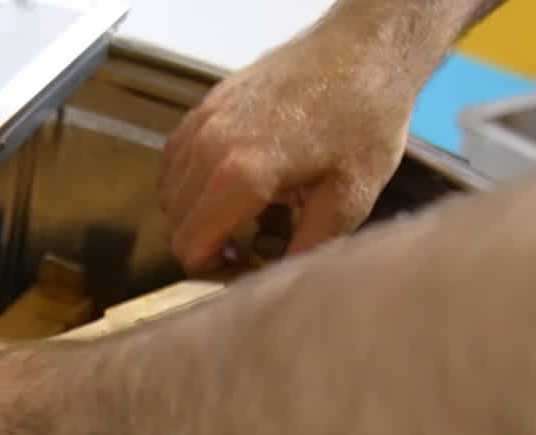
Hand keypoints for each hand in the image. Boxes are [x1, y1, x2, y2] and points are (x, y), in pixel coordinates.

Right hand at [160, 28, 415, 271]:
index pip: (190, 247)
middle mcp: (209, 148)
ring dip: (195, 214)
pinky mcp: (205, 106)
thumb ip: (306, 249)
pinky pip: (174, 162)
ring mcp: (203, 123)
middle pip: (174, 226)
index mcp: (241, 175)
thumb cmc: (364, 117)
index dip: (212, 270)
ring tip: (238, 212)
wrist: (367, 47)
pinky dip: (190, 183)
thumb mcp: (349, 198)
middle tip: (245, 243)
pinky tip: (227, 182)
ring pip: (168, 196)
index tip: (242, 265)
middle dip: (204, 244)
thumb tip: (278, 286)